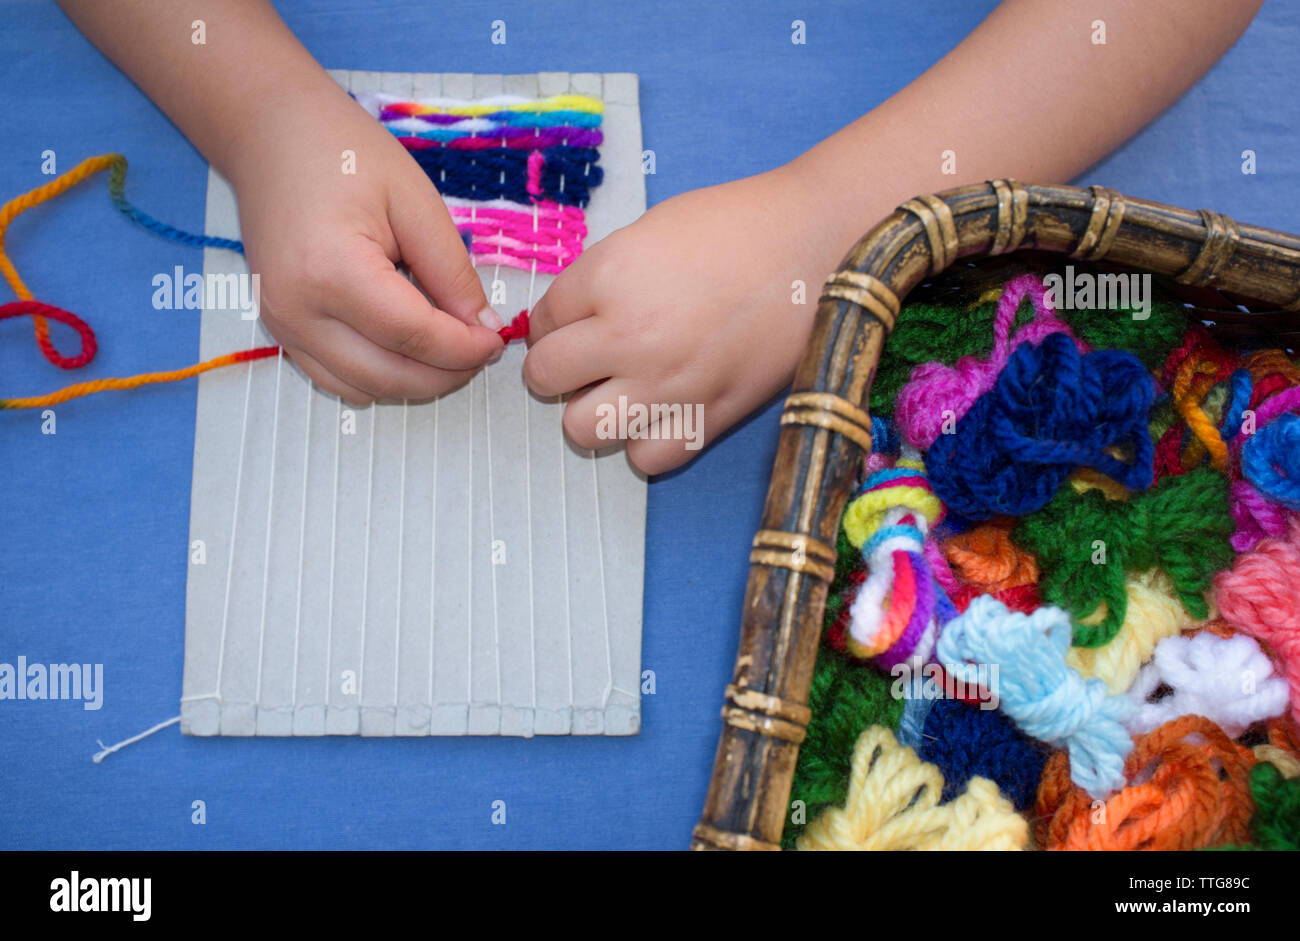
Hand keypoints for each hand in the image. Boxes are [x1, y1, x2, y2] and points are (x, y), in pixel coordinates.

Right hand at [227, 85, 503, 403]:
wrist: (270, 134)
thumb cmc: (342, 152)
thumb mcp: (415, 201)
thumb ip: (451, 271)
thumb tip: (482, 327)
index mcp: (331, 271)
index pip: (414, 337)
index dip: (465, 348)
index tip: (497, 338)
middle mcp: (297, 311)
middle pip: (391, 376)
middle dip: (448, 373)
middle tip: (483, 348)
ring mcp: (281, 326)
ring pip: (365, 389)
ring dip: (416, 381)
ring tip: (451, 347)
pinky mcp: (280, 330)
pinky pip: (338, 380)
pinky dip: (381, 376)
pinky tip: (410, 348)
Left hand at [523, 167, 826, 473]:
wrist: (817, 246)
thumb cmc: (738, 226)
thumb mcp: (650, 232)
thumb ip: (602, 277)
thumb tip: (570, 317)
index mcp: (609, 277)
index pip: (540, 321)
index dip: (552, 322)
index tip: (572, 323)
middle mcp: (629, 335)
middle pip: (546, 377)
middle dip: (558, 368)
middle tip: (586, 359)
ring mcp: (668, 384)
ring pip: (583, 429)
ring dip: (592, 411)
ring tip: (620, 391)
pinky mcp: (709, 417)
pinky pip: (646, 458)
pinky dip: (645, 442)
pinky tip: (661, 413)